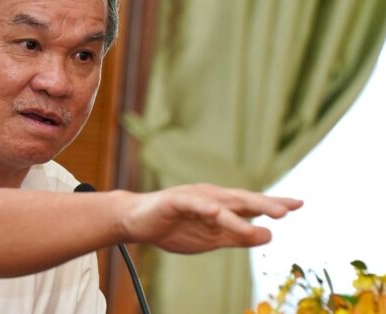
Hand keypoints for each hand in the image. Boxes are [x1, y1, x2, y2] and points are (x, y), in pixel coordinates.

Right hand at [120, 183, 302, 253]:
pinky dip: (205, 207)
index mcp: (221, 205)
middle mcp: (211, 197)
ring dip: (244, 209)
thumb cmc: (174, 228)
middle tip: (289, 209)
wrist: (136, 221)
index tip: (299, 204)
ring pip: (222, 204)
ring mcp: (193, 197)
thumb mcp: (211, 238)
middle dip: (266, 203)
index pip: (251, 204)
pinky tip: (216, 212)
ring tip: (265, 215)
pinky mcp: (174, 201)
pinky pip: (192, 204)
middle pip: (242, 199)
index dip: (273, 203)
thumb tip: (268, 235)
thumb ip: (237, 236)